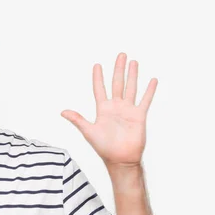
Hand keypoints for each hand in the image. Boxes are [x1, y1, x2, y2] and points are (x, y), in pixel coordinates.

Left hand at [61, 52, 157, 167]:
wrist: (120, 159)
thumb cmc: (104, 148)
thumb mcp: (88, 132)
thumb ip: (78, 120)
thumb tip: (62, 112)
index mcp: (102, 110)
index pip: (99, 89)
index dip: (98, 77)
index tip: (97, 65)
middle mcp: (115, 107)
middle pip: (117, 84)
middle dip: (118, 69)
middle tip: (120, 54)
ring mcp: (128, 110)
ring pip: (131, 88)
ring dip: (132, 75)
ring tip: (134, 61)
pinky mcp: (139, 116)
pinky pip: (145, 101)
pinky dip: (148, 91)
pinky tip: (151, 80)